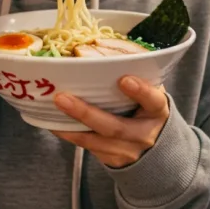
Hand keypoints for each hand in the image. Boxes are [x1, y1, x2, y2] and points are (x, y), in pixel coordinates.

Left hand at [52, 77, 169, 167]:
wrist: (156, 149)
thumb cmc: (146, 110)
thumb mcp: (150, 93)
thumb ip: (134, 75)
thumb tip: (102, 47)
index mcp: (157, 111)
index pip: (153, 101)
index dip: (140, 91)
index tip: (124, 79)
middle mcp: (144, 134)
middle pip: (115, 127)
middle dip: (86, 113)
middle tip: (62, 98)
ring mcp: (128, 151)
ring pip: (96, 141)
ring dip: (70, 126)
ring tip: (52, 110)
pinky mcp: (113, 160)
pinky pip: (88, 147)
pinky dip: (69, 134)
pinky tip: (54, 122)